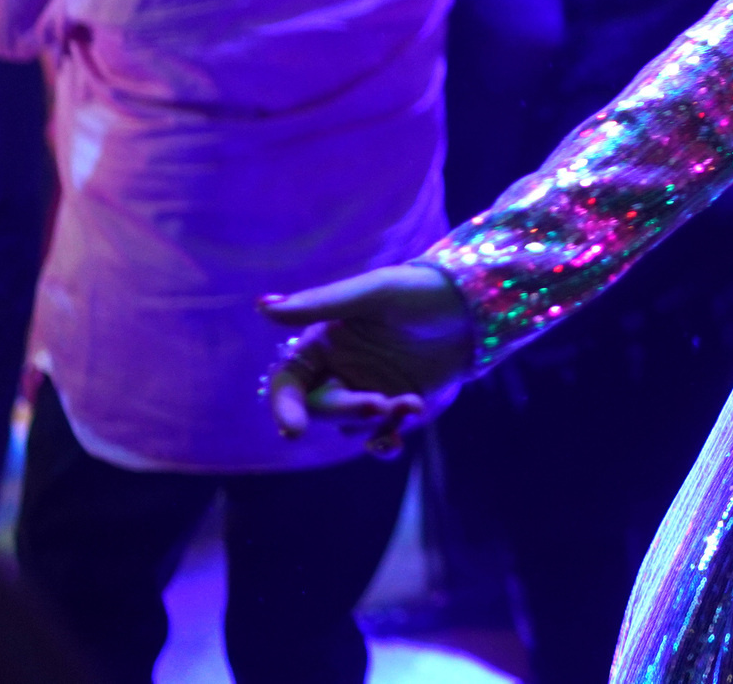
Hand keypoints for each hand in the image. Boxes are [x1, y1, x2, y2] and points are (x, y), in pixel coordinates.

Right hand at [259, 264, 474, 455]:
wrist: (470, 306)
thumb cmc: (417, 290)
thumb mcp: (371, 293)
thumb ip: (319, 303)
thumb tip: (262, 305)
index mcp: (322, 344)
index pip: (288, 383)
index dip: (284, 407)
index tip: (293, 430)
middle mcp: (338, 371)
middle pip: (321, 409)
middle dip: (346, 411)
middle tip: (379, 405)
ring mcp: (366, 391)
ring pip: (351, 427)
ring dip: (376, 424)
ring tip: (412, 404)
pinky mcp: (395, 406)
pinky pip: (377, 437)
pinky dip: (384, 443)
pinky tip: (396, 441)